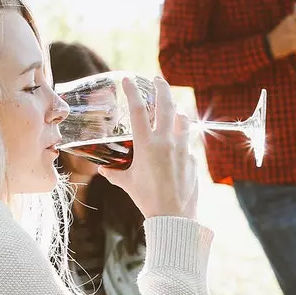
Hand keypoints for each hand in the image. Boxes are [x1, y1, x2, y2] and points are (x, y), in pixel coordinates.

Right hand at [100, 77, 197, 219]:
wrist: (173, 215)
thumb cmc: (147, 199)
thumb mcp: (127, 183)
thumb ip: (114, 173)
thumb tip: (103, 169)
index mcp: (146, 145)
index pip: (138, 110)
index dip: (132, 91)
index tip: (128, 80)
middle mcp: (166, 141)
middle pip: (166, 105)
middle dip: (161, 87)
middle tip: (157, 79)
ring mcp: (182, 148)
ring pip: (183, 119)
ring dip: (177, 110)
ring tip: (173, 108)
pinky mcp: (192, 157)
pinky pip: (188, 141)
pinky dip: (182, 136)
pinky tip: (179, 141)